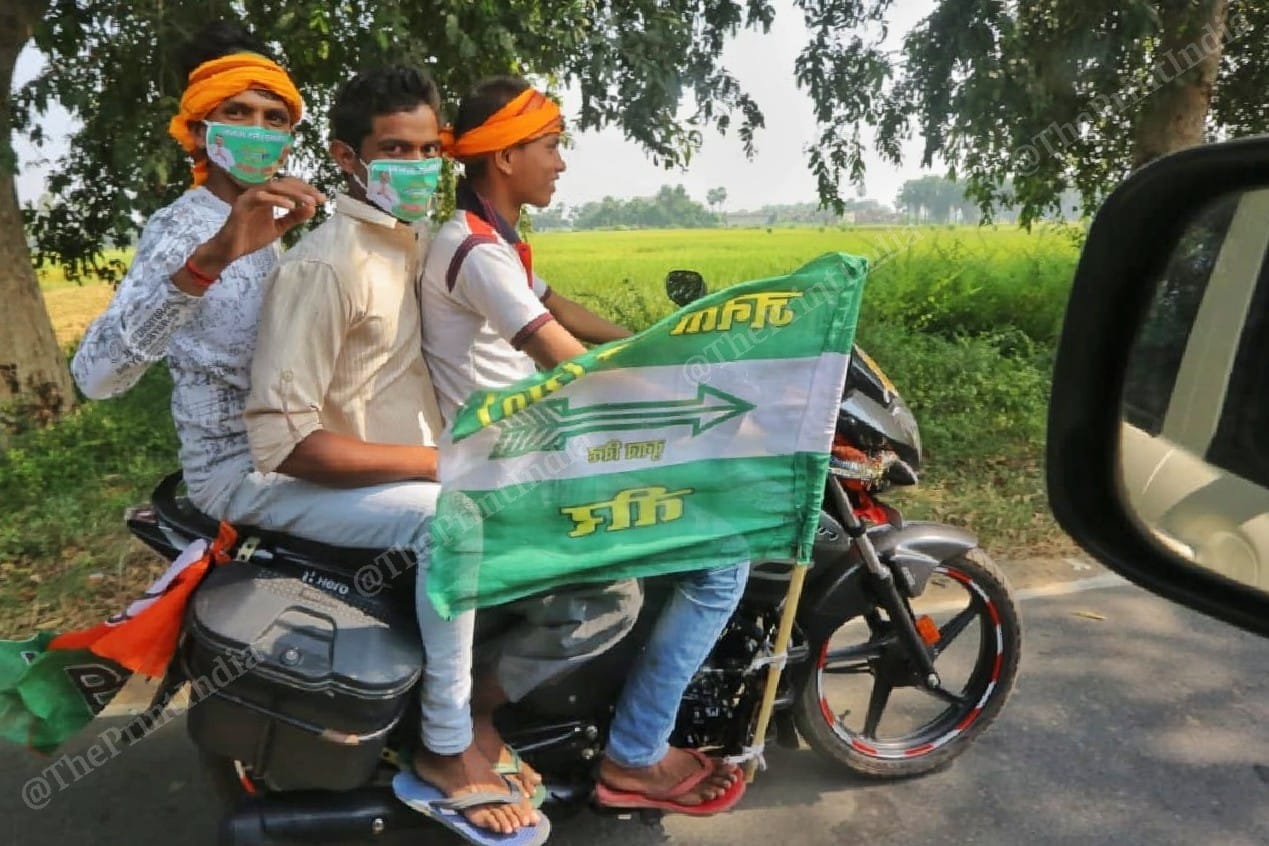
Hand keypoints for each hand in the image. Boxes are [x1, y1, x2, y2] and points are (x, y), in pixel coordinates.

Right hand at [203, 176, 326, 268]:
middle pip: (284, 183)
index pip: (290, 185)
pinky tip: (291, 206)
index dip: (306, 189)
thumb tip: (313, 208)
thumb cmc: (252, 237)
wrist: (231, 250)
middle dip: (304, 190)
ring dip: (293, 193)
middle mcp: (259, 192)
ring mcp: (250, 196)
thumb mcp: (279, 227)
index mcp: (269, 196)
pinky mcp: (242, 204)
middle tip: (320, 198)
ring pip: (273, 187)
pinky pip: (261, 197)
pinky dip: (277, 200)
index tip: (323, 199)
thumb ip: (294, 217)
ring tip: (309, 201)